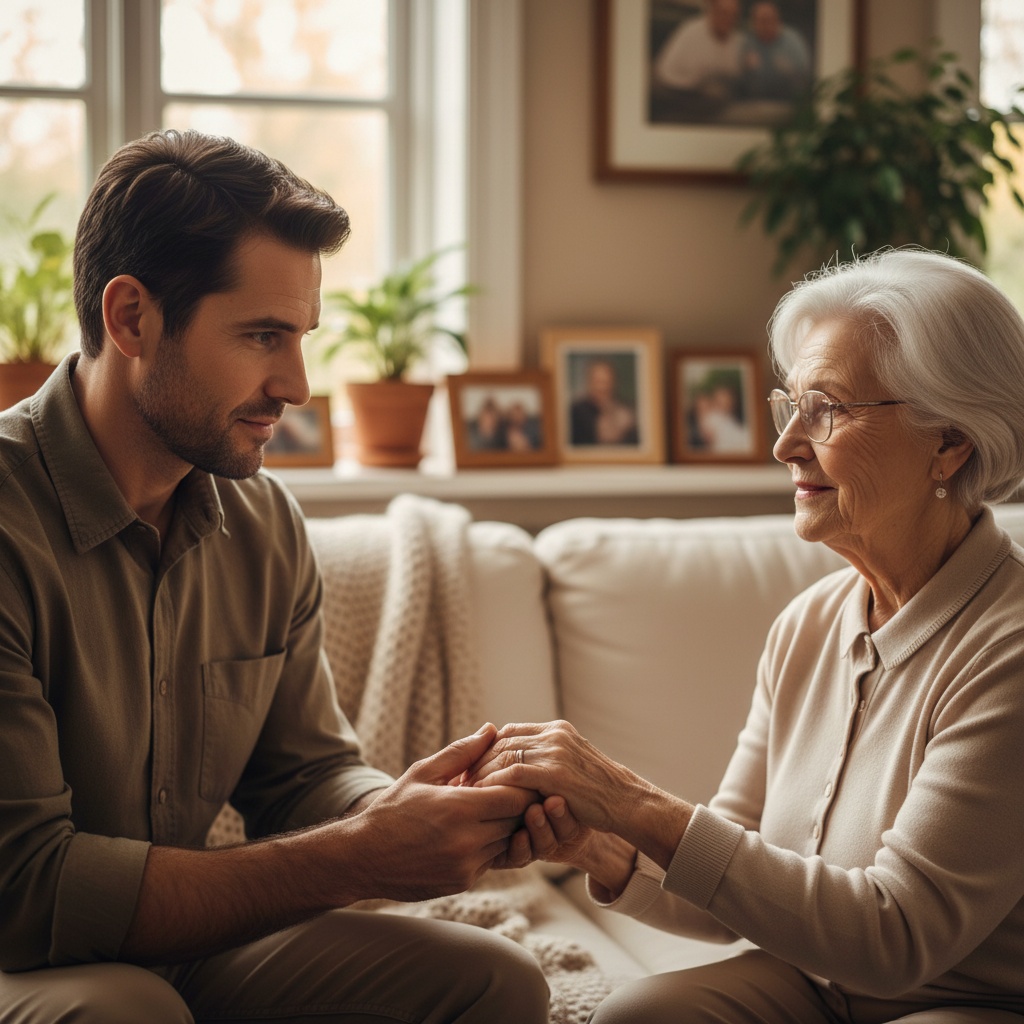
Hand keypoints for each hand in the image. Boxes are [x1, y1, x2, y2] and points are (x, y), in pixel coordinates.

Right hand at [346, 724, 537, 901]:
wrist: (363, 857)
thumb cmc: (393, 809)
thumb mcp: (423, 773)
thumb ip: (461, 752)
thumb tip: (490, 730)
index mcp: (459, 808)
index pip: (516, 798)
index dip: (521, 787)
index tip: (517, 778)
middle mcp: (467, 841)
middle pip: (516, 821)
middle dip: (517, 807)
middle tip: (508, 793)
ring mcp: (466, 866)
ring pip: (507, 843)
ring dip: (504, 828)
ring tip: (487, 812)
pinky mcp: (462, 882)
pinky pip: (491, 860)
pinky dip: (488, 847)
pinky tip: (471, 834)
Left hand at [465, 720, 637, 832]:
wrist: (627, 802)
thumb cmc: (599, 791)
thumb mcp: (573, 763)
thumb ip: (548, 756)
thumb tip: (518, 759)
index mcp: (557, 729)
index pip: (510, 732)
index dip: (488, 748)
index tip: (472, 765)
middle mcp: (554, 735)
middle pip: (502, 741)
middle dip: (479, 760)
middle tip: (460, 778)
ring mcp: (555, 752)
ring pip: (504, 755)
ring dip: (481, 772)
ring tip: (466, 789)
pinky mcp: (555, 773)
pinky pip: (513, 773)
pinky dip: (494, 783)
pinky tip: (482, 796)